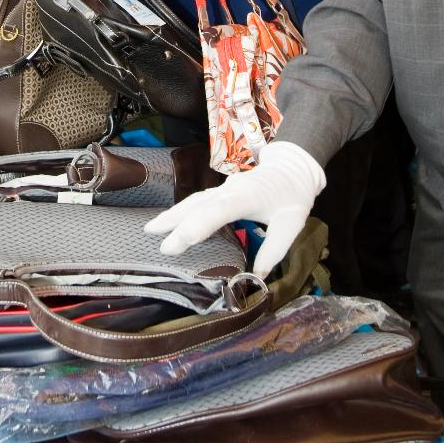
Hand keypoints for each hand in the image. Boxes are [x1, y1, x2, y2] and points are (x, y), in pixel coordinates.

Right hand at [145, 141, 325, 278]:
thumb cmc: (292, 194)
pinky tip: (169, 220)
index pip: (219, 211)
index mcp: (247, 196)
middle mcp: (230, 190)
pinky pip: (197, 200)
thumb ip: (275, 249)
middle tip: (158, 244)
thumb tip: (257, 277)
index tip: (180, 240)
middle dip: (176, 223)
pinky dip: (181, 210)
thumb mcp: (292, 222)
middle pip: (198, 205)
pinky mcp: (221, 191)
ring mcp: (223, 189)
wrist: (292, 165)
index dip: (198, 225)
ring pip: (194, 200)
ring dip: (173, 214)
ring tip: (151, 229)